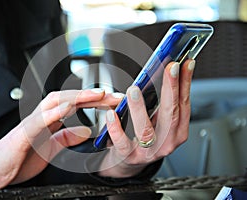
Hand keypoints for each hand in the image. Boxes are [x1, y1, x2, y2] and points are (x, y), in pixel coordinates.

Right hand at [0, 89, 121, 196]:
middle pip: (71, 99)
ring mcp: (33, 122)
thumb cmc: (20, 158)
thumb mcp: (52, 148)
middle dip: (94, 96)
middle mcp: (43, 116)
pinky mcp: (24, 133)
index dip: (97, 102)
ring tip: (98, 94)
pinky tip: (69, 106)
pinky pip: (40, 120)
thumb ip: (67, 137)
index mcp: (51, 120)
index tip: (116, 102)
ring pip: (57, 102)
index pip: (77, 106)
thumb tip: (86, 131)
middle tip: (116, 96)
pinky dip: (55, 111)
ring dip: (78, 96)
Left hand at [99, 59, 195, 177]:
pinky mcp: (130, 156)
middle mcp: (167, 142)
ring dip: (139, 109)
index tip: (185, 63)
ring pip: (146, 130)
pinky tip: (111, 114)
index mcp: (178, 130)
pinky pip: (122, 143)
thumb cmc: (147, 135)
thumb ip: (165, 100)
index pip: (184, 104)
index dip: (186, 83)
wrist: (132, 160)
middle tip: (170, 68)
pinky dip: (116, 128)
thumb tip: (170, 72)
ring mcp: (149, 151)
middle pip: (171, 115)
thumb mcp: (160, 117)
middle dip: (171, 89)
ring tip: (133, 90)